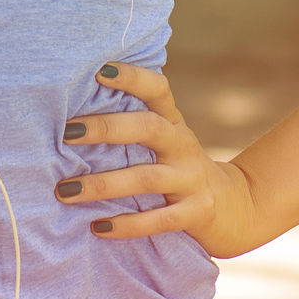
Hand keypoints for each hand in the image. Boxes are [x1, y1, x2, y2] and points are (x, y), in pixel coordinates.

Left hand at [56, 62, 261, 259]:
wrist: (233, 207)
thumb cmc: (178, 167)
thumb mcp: (164, 140)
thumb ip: (131, 126)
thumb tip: (68, 114)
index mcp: (173, 122)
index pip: (157, 89)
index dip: (132, 77)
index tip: (99, 71)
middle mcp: (183, 145)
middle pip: (149, 127)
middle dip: (107, 128)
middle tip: (67, 133)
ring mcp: (192, 179)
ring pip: (147, 178)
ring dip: (104, 184)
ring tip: (65, 191)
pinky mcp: (196, 213)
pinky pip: (160, 220)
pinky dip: (128, 225)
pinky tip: (98, 228)